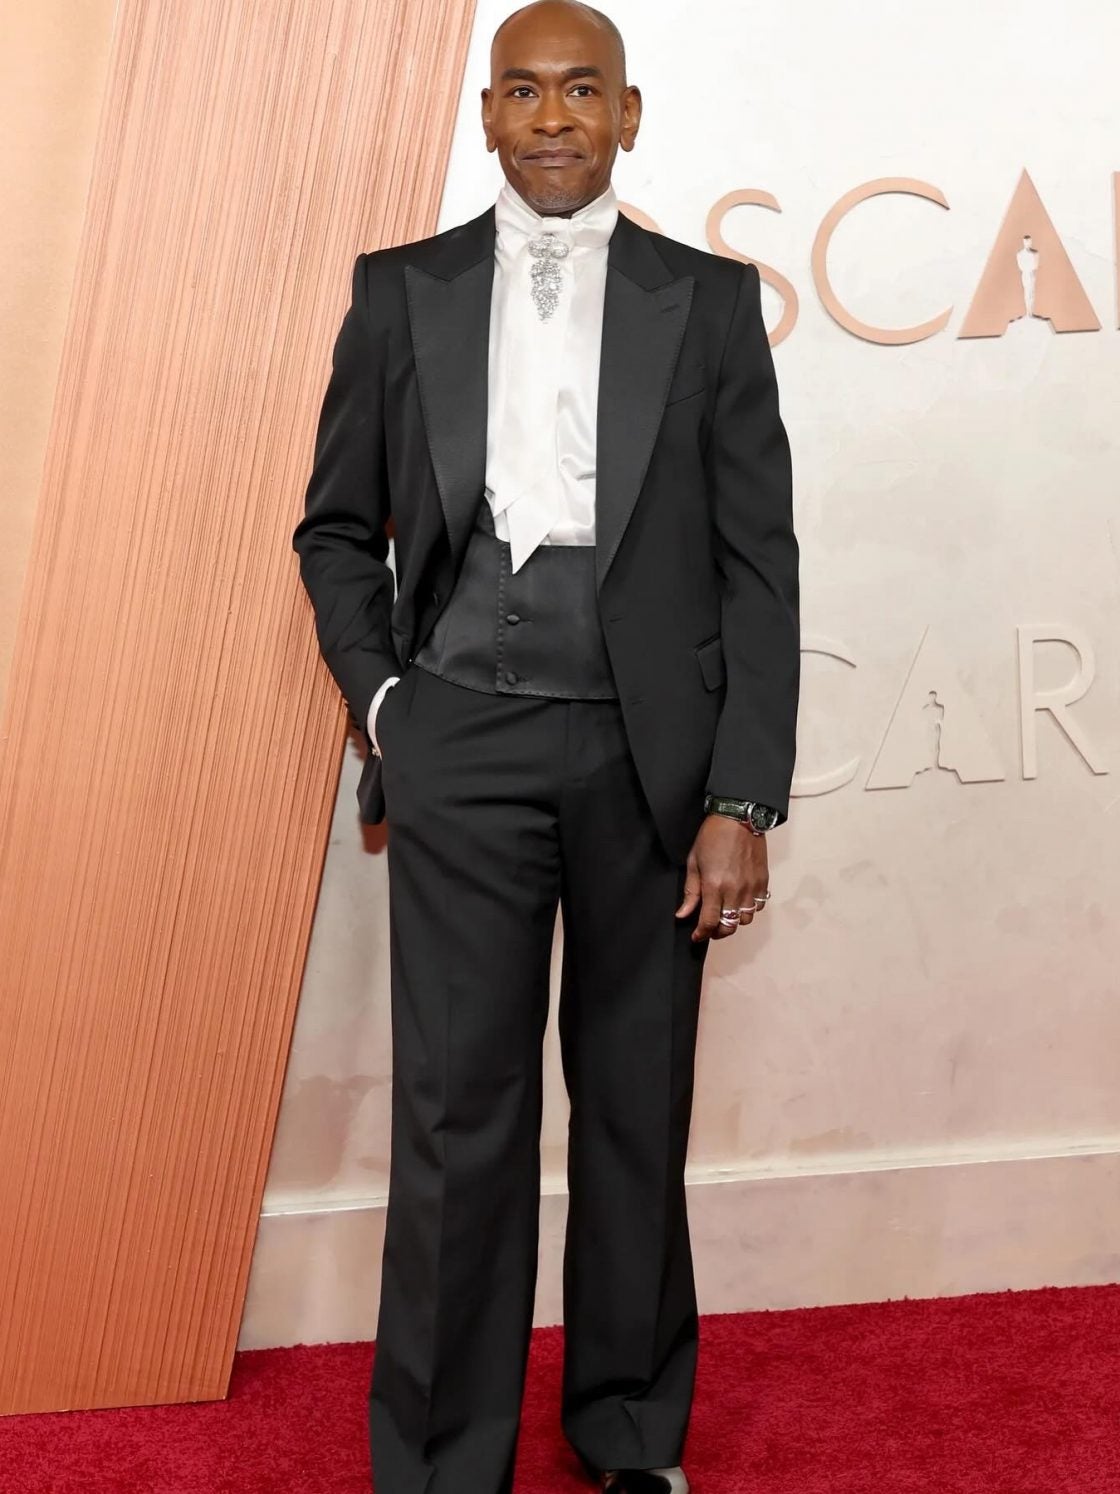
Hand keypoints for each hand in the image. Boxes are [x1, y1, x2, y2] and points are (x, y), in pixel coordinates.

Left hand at [675, 813, 768, 942]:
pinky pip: (758, 906)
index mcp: (714, 885)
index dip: (701, 934)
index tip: (696, 936)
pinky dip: (749, 909)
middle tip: (709, 928)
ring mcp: (751, 887)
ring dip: (733, 921)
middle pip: (729, 927)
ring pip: (745, 920)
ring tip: (725, 914)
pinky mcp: (763, 881)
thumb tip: (683, 914)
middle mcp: (735, 890)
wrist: (739, 818)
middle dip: (717, 933)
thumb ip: (690, 892)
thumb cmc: (713, 836)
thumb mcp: (694, 862)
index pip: (709, 922)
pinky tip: (739, 902)